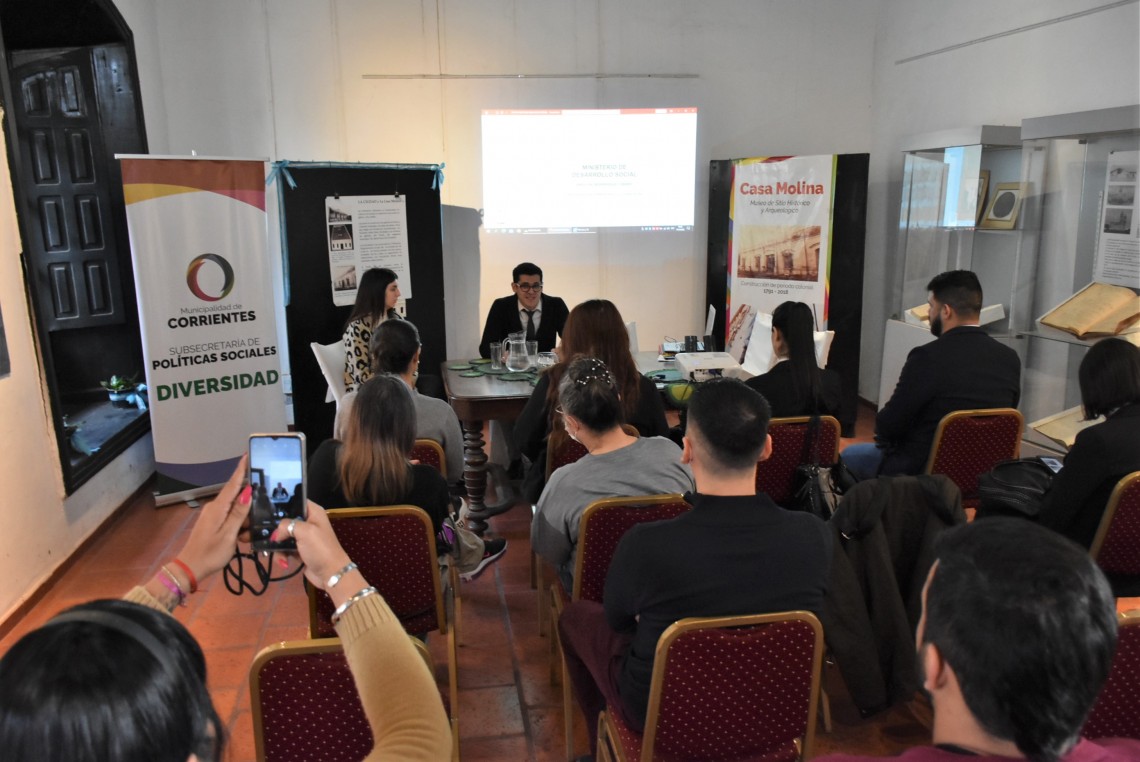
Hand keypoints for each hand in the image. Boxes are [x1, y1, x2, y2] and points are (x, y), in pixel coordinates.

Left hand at [176, 456, 251, 583]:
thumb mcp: (228, 535)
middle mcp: (214, 507)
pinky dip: (238, 525)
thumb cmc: (210, 553)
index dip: (241, 469)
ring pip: (235, 509)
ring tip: (245, 537)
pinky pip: (230, 517)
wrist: (190, 569)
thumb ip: (239, 513)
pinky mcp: (212, 523)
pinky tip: (241, 537)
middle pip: (237, 497)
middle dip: (249, 505)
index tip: (248, 454)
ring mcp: (212, 515)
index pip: (232, 484)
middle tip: (257, 518)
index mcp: (218, 508)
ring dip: (244, 520)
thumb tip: (248, 492)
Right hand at [272, 502, 351, 592]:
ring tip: (279, 555)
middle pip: (285, 520)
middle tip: (268, 537)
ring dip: (278, 547)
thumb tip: (276, 534)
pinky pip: (285, 549)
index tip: (267, 510)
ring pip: (283, 536)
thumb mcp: (305, 531)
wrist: (330, 573)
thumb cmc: (320, 548)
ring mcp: (303, 537)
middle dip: (276, 530)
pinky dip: (282, 555)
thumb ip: (287, 525)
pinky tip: (284, 562)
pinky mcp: (299, 550)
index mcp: (313, 512)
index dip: (282, 504)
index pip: (295, 501)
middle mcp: (308, 522)